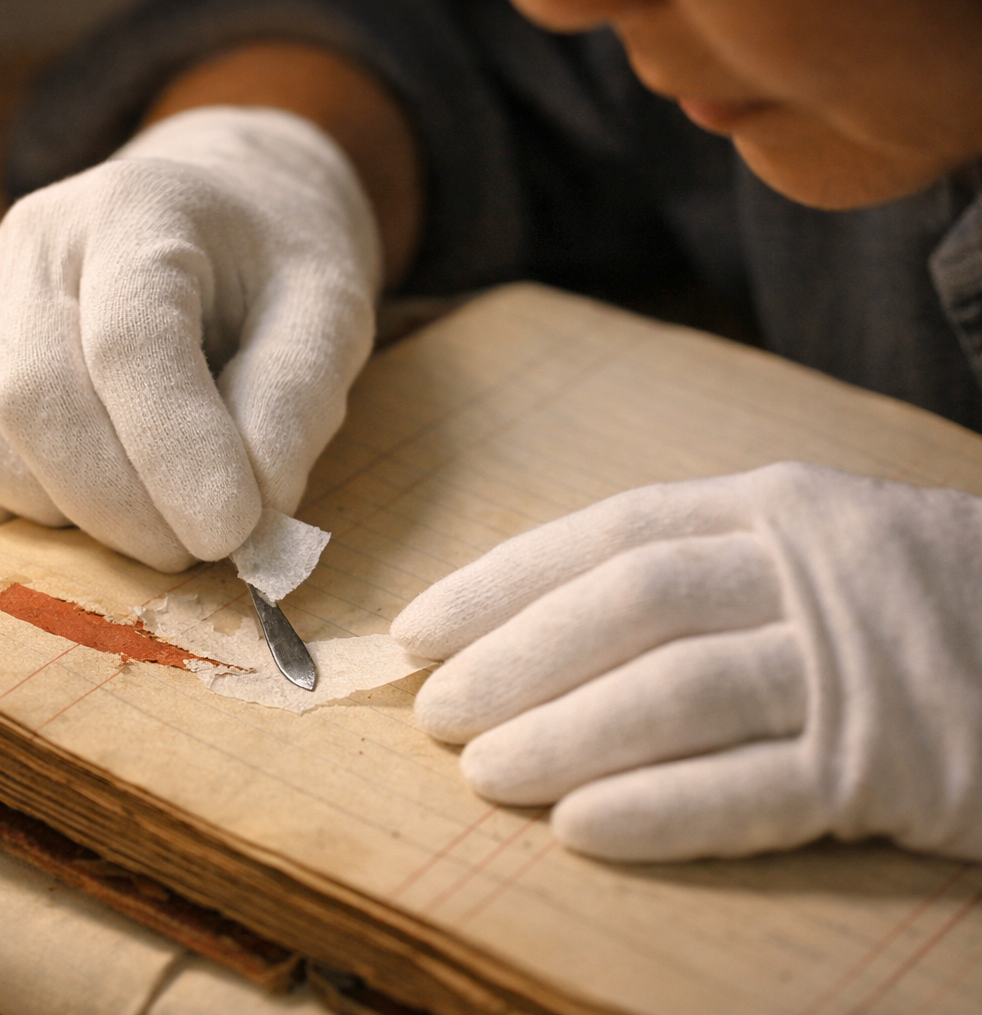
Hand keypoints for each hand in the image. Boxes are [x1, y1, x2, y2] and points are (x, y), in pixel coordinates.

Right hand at [0, 106, 380, 571]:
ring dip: (70, 517)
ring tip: (155, 514)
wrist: (207, 220)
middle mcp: (31, 244)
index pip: (131, 341)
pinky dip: (13, 514)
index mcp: (135, 210)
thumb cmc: (269, 271)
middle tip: (203, 549)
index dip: (177, 449)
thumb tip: (255, 508)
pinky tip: (88, 502)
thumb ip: (298, 399)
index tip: (231, 532)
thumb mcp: (330, 310)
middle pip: (35, 400)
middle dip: (122, 507)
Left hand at [393, 462, 981, 861]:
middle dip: (515, 660)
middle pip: (628, 608)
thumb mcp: (814, 550)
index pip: (608, 535)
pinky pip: (757, 791)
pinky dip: (663, 810)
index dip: (503, 582)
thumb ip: (696, 573)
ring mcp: (857, 666)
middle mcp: (809, 570)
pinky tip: (583, 829)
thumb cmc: (916, 603)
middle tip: (436, 713)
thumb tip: (532, 628)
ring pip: (679, 694)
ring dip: (565, 736)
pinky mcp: (899, 767)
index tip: (419, 627)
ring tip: (483, 775)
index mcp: (774, 508)